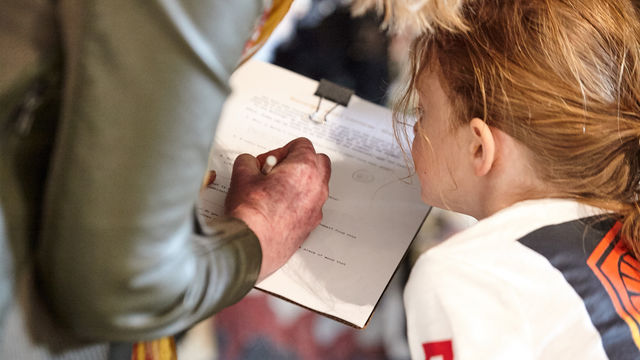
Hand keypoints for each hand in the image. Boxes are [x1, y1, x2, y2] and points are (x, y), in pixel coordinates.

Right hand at [225, 137, 330, 280]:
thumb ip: (249, 161)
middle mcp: (317, 187)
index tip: (269, 161)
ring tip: (275, 191)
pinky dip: (299, 202)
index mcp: (304, 168)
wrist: (253, 244)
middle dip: (298, 162)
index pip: (302, 144)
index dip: (282, 150)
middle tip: (277, 172)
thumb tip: (250, 163)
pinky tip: (278, 208)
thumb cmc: (252, 212)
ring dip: (300, 182)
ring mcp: (316, 207)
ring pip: (316, 184)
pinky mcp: (311, 224)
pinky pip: (310, 204)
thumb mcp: (242, 175)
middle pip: (318, 161)